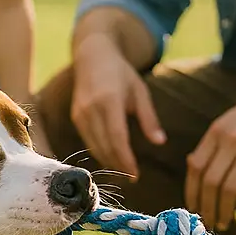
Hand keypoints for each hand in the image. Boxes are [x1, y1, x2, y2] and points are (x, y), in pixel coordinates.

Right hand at [67, 33, 164, 178]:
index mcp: (109, 100)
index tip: (136, 174)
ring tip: (124, 171)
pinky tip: (111, 157)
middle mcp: (90, 108)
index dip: (125, 159)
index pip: (116, 137)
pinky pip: (88, 140)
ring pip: (94, 146)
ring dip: (109, 161)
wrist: (92, 56)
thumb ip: (149, 118)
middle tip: (133, 178)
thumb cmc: (121, 73)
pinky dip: (100, 151)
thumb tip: (160, 142)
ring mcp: (80, 113)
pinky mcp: (75, 116)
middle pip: (104, 146)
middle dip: (118, 165)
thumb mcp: (140, 91)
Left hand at [185, 79, 235, 228]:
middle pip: (210, 182)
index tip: (192, 208)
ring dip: (224, 211)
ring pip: (230, 189)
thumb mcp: (232, 119)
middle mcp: (231, 140)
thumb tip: (192, 164)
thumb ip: (214, 141)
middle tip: (208, 223)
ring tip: (224, 222)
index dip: (191, 191)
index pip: (196, 167)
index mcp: (217, 131)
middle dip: (206, 207)